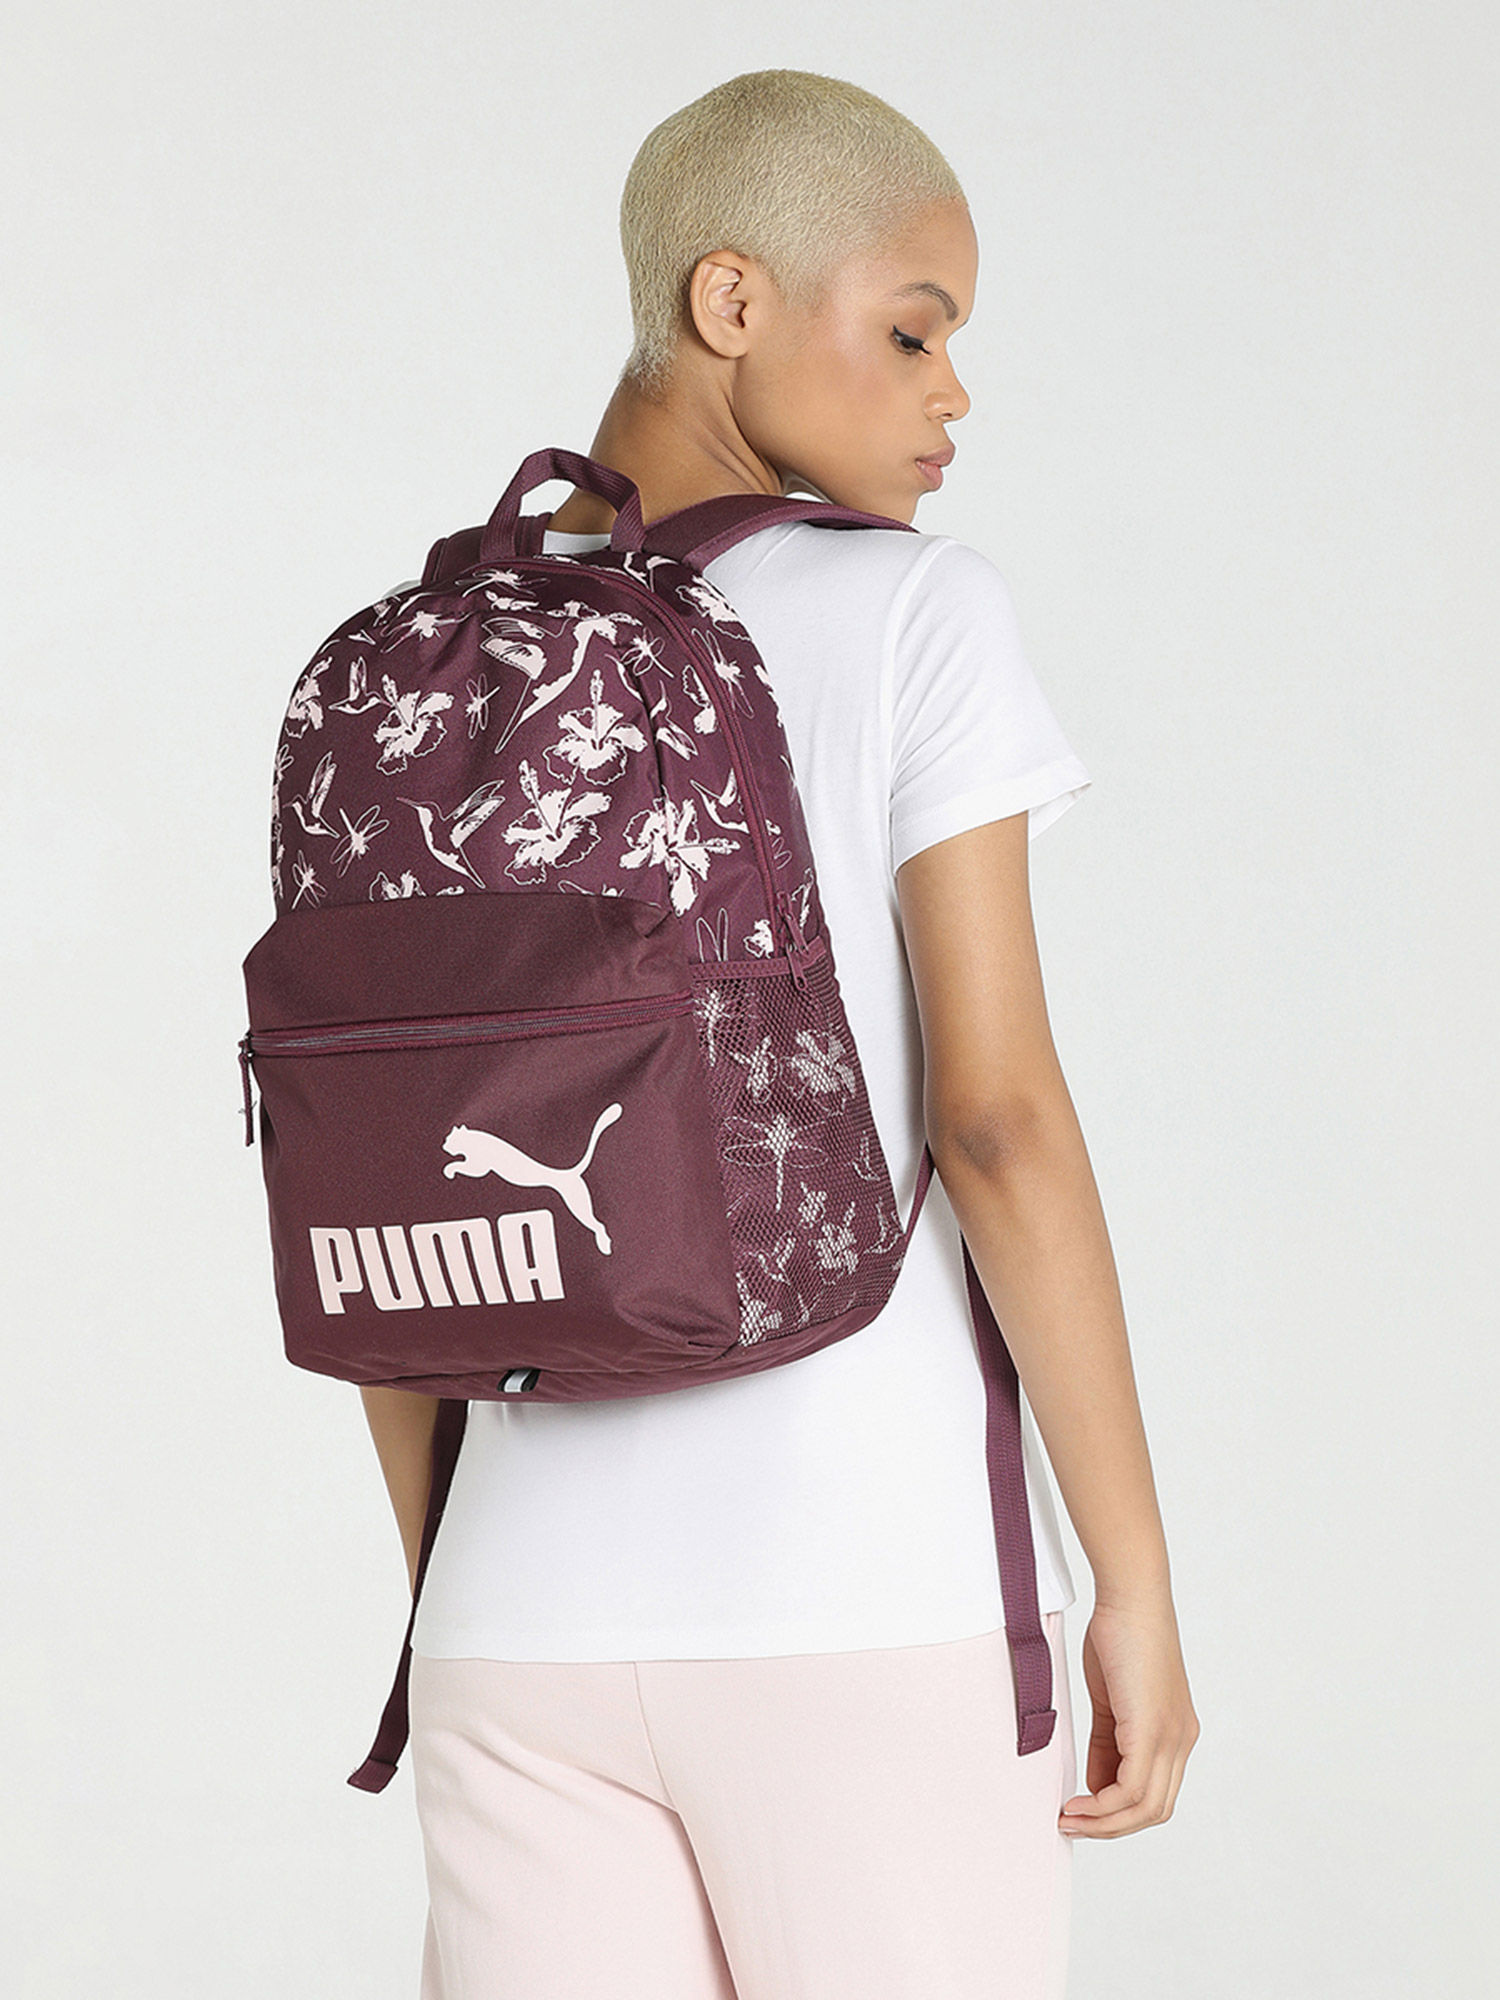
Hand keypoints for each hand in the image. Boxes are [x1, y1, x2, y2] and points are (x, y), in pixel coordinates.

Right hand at [1058, 1596, 1199, 1837]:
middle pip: (1154, 1811)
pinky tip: (1078, 1803)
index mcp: (1176, 1734)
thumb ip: (1108, 1744)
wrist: (1132, 1598)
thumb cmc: (1120, 1636)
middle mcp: (1181, 1741)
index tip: (1084, 1811)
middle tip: (1074, 1824)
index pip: (1155, 1794)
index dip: (1120, 1812)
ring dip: (1105, 1822)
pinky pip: (1132, 1789)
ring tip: (1069, 1818)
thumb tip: (1097, 1784)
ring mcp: (1172, 1738)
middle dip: (1112, 1826)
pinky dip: (1104, 1805)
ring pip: (1146, 1808)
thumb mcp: (1112, 1700)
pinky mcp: (1153, 1731)